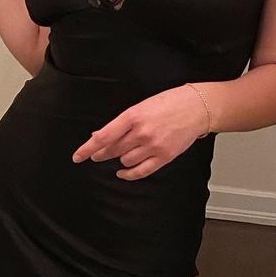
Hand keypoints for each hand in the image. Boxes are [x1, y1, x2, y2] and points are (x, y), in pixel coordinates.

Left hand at [70, 85, 209, 179]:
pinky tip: (122, 172)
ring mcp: (153, 146)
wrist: (197, 107)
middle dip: (101, 154)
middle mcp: (141, 132)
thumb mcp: (141, 106)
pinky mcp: (164, 156)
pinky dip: (128, 174)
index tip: (78, 156)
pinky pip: (140, 171)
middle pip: (112, 150)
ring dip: (119, 159)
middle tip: (97, 155)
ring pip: (125, 161)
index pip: (104, 136)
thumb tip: (100, 135)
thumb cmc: (170, 102)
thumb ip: (121, 123)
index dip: (87, 148)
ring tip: (121, 153)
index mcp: (133, 116)